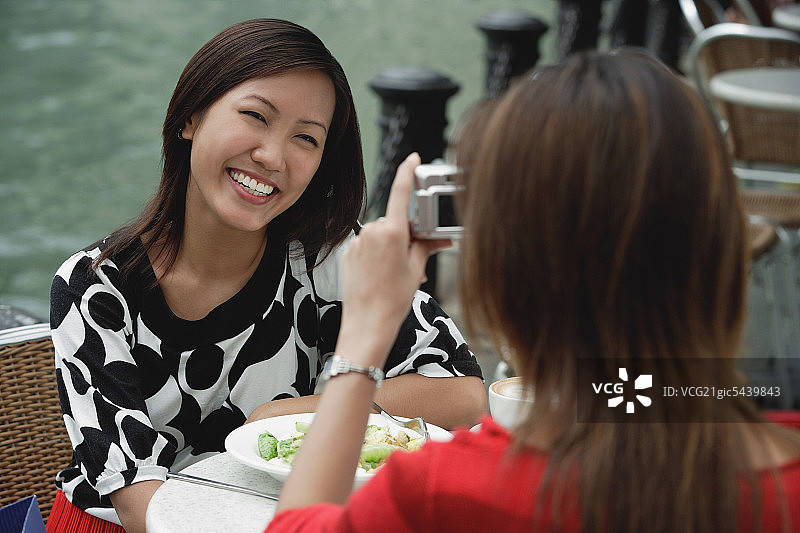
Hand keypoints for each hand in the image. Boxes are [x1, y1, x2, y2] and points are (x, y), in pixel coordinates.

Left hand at [338, 153, 450, 364]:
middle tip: (412, 260)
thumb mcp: (416, 270)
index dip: (407, 171)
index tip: (412, 158)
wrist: (367, 324)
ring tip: (394, 273)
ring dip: (390, 247)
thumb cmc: (392, 301)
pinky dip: (376, 254)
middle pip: (395, 221)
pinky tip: (379, 275)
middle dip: (406, 235)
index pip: (401, 193)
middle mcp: (373, 232)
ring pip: (381, 235)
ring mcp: (358, 242)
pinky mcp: (348, 252)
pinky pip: (368, 245)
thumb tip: (438, 236)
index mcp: (393, 233)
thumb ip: (425, 246)